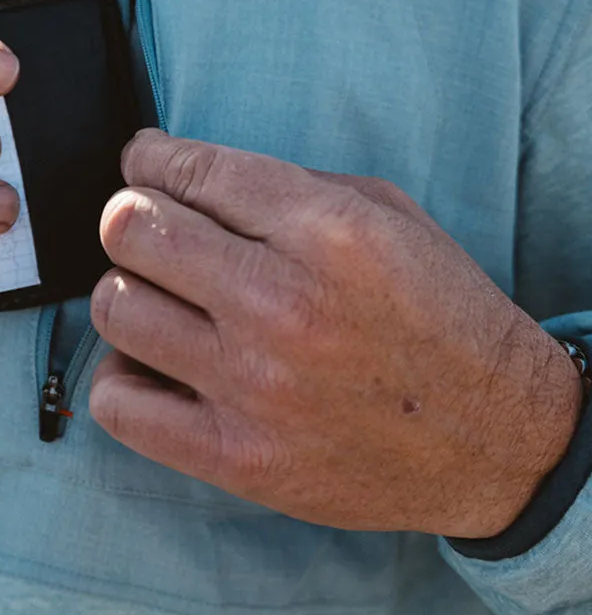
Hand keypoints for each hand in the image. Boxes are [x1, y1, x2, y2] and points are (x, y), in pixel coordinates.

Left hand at [90, 130, 581, 538]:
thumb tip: (181, 173)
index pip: (190, 169)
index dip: (149, 156)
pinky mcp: (238, 458)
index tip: (143, 161)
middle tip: (149, 228)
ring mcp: (254, 387)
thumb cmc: (439, 316)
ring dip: (127, 291)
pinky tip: (156, 366)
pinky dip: (120, 377)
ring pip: (117, 307)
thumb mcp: (388, 216)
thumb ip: (285, 186)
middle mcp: (283, 304)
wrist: (497, 440)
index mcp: (327, 231)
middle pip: (132, 229)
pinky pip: (119, 405)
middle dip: (129, 215)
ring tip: (160, 298)